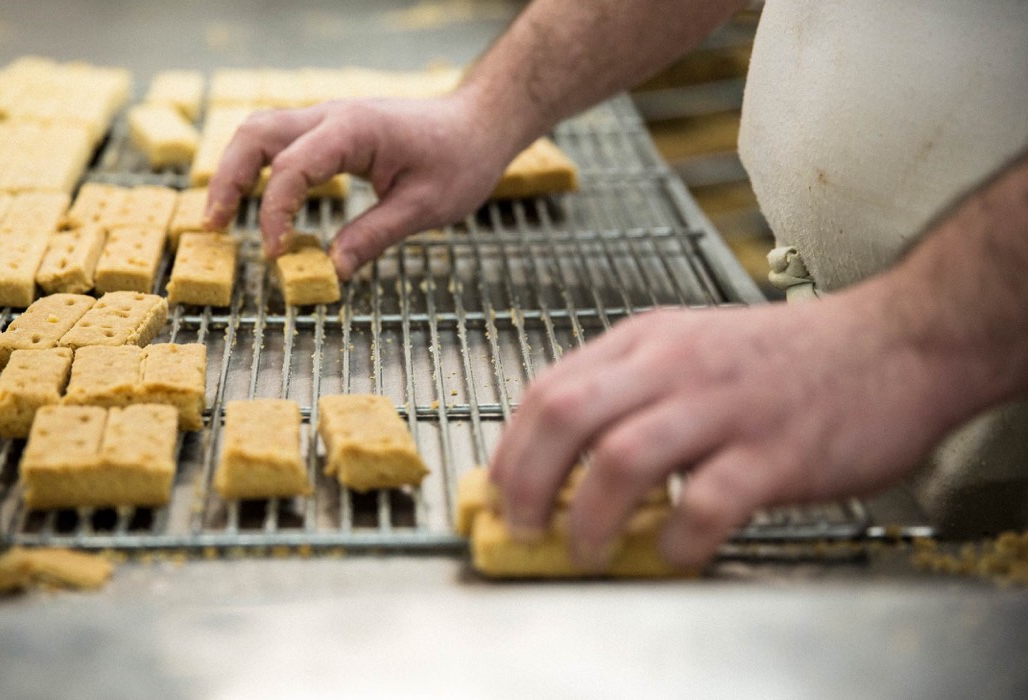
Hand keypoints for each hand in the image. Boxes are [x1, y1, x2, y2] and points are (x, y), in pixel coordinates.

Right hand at [204, 93, 516, 278]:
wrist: (477, 125)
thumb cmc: (459, 161)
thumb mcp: (425, 208)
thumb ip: (374, 236)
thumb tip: (333, 269)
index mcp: (354, 130)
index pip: (292, 168)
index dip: (275, 212)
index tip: (277, 253)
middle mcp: (332, 116)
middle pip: (256, 134)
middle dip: (228, 180)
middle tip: (215, 227)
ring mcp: (328, 119)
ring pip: (259, 131)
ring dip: (234, 171)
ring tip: (221, 217)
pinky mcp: (330, 130)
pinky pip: (279, 141)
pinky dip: (257, 168)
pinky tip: (252, 202)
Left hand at [488, 292, 964, 569]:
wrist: (897, 342)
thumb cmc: (788, 358)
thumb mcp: (693, 349)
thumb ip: (631, 392)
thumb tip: (566, 461)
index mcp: (647, 341)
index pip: (548, 387)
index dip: (510, 448)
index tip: (497, 493)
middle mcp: (674, 366)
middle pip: (566, 416)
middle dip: (526, 481)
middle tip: (521, 527)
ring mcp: (724, 406)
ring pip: (621, 458)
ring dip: (587, 517)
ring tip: (583, 550)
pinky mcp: (774, 450)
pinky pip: (705, 502)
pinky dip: (677, 539)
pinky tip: (674, 553)